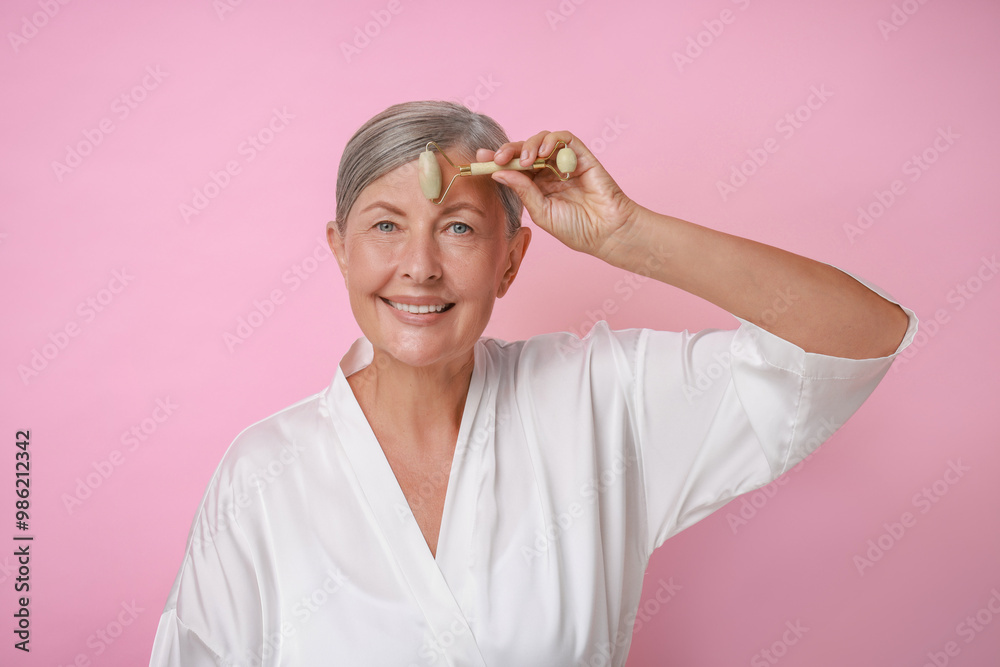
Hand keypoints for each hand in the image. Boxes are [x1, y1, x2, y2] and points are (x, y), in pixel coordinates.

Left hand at [481, 131, 640, 258]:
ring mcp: (564, 162)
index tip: (479, 159)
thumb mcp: (542, 212)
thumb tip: (498, 172)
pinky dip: (550, 141)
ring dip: (528, 145)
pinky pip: (563, 139)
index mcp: (537, 187)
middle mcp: (549, 172)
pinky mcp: (580, 156)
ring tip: (525, 160)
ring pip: (541, 141)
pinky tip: (541, 155)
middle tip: (497, 157)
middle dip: (508, 151)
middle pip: (523, 151)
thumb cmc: (576, 229)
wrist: (606, 232)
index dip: (496, 161)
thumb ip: (523, 190)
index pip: (513, 168)